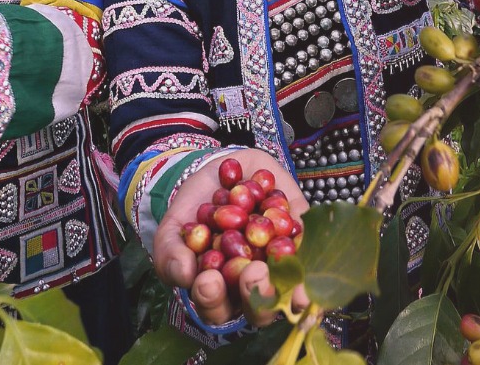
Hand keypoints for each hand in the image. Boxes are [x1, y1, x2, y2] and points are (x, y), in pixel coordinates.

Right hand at [153, 150, 310, 326]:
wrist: (222, 170)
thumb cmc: (195, 209)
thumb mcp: (174, 228)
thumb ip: (170, 253)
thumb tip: (184, 275)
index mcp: (222, 291)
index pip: (218, 310)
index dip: (214, 301)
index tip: (208, 281)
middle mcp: (254, 284)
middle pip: (259, 307)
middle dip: (256, 294)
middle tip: (251, 272)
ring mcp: (281, 263)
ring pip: (290, 287)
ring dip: (286, 282)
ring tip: (272, 263)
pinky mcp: (302, 236)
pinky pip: (309, 247)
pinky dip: (304, 247)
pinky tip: (295, 244)